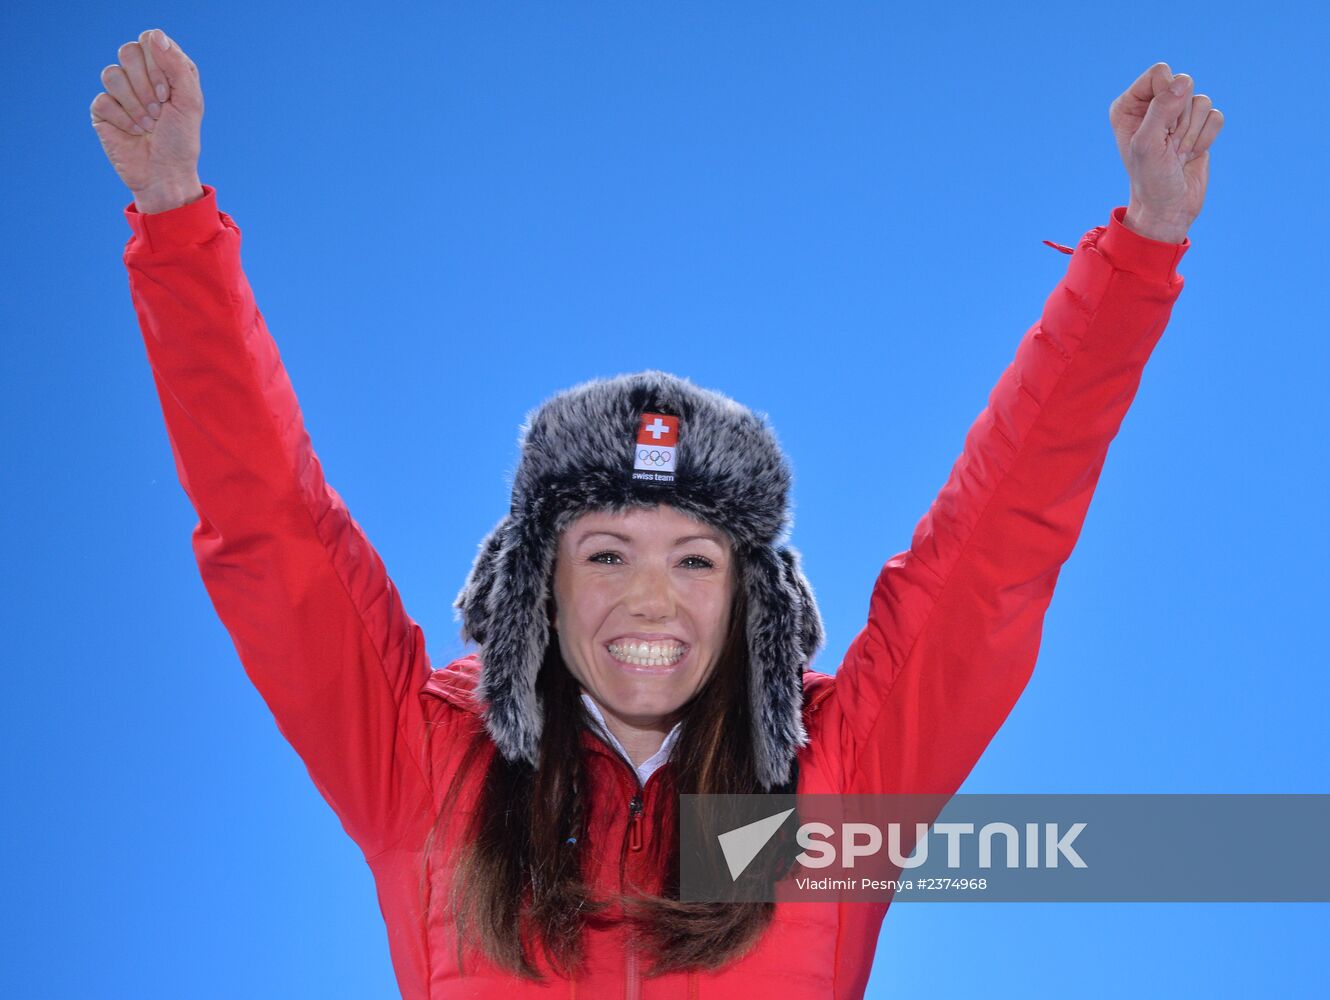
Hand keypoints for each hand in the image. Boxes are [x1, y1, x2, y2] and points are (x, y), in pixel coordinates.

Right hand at [90, 29, 204, 213]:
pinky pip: (103, 100)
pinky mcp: (103, 110)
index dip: (157, 64)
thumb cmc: (181, 140)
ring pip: (112, 74)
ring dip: (136, 104)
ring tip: (149, 125)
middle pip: (128, 52)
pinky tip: (134, 133)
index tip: (168, 93)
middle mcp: (140, 76)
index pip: (150, 41)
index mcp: (164, 69)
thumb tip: (155, 36)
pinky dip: (124, 119)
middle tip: (159, 111)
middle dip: (146, 85)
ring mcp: (119, 92)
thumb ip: (177, 66)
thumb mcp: (190, 102)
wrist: (165, 174)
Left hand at [1109, 63, 1224, 242]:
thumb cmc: (1150, 178)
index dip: (1167, 97)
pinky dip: (1206, 138)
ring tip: (1177, 152)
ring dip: (1192, 132)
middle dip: (1181, 119)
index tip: (1159, 128)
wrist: (1168, 206)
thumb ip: (1161, 110)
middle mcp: (1152, 104)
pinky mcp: (1198, 125)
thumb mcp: (1148, 144)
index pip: (1161, 73)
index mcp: (1129, 104)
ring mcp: (1176, 115)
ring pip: (1202, 101)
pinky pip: (1216, 116)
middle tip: (1168, 145)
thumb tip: (1183, 81)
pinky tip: (1190, 154)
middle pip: (1185, 85)